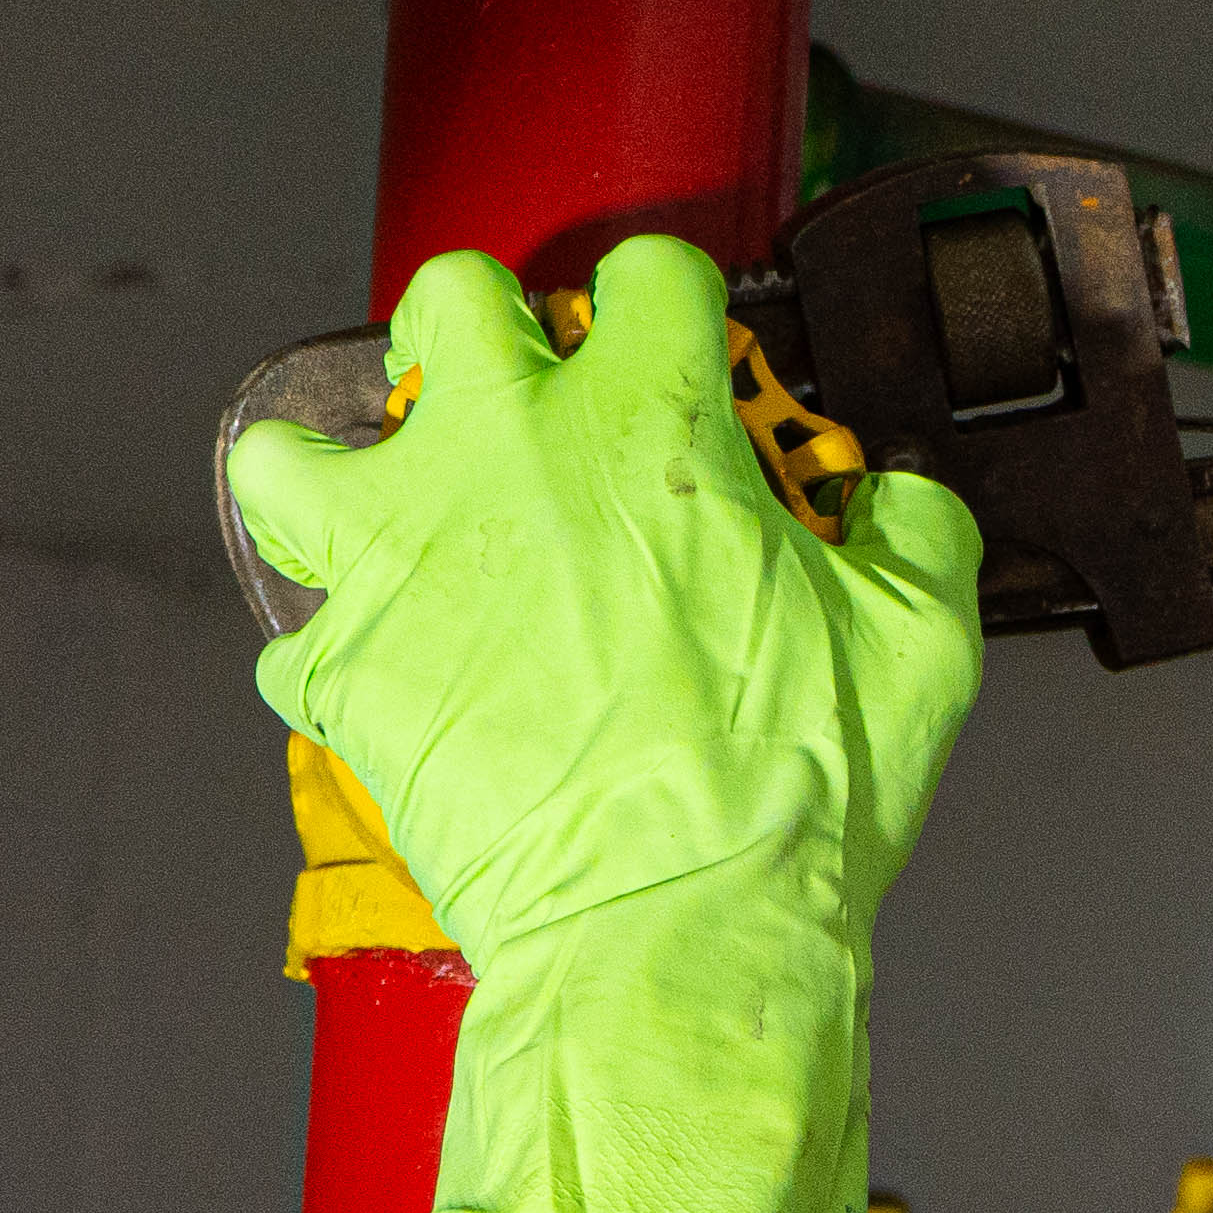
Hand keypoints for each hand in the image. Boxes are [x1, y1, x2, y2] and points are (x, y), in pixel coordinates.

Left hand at [232, 237, 985, 1212]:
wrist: (672, 937)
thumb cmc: (785, 799)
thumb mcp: (923, 645)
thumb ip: (912, 533)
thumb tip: (890, 505)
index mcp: (652, 427)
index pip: (646, 275)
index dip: (675, 310)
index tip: (685, 356)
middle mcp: (505, 459)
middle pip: (450, 301)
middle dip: (491, 340)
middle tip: (533, 414)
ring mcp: (402, 560)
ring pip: (290, 449)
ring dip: (340, 475)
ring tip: (395, 523)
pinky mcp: (344, 668)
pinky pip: (297, 639)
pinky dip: (344, 662)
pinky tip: (405, 686)